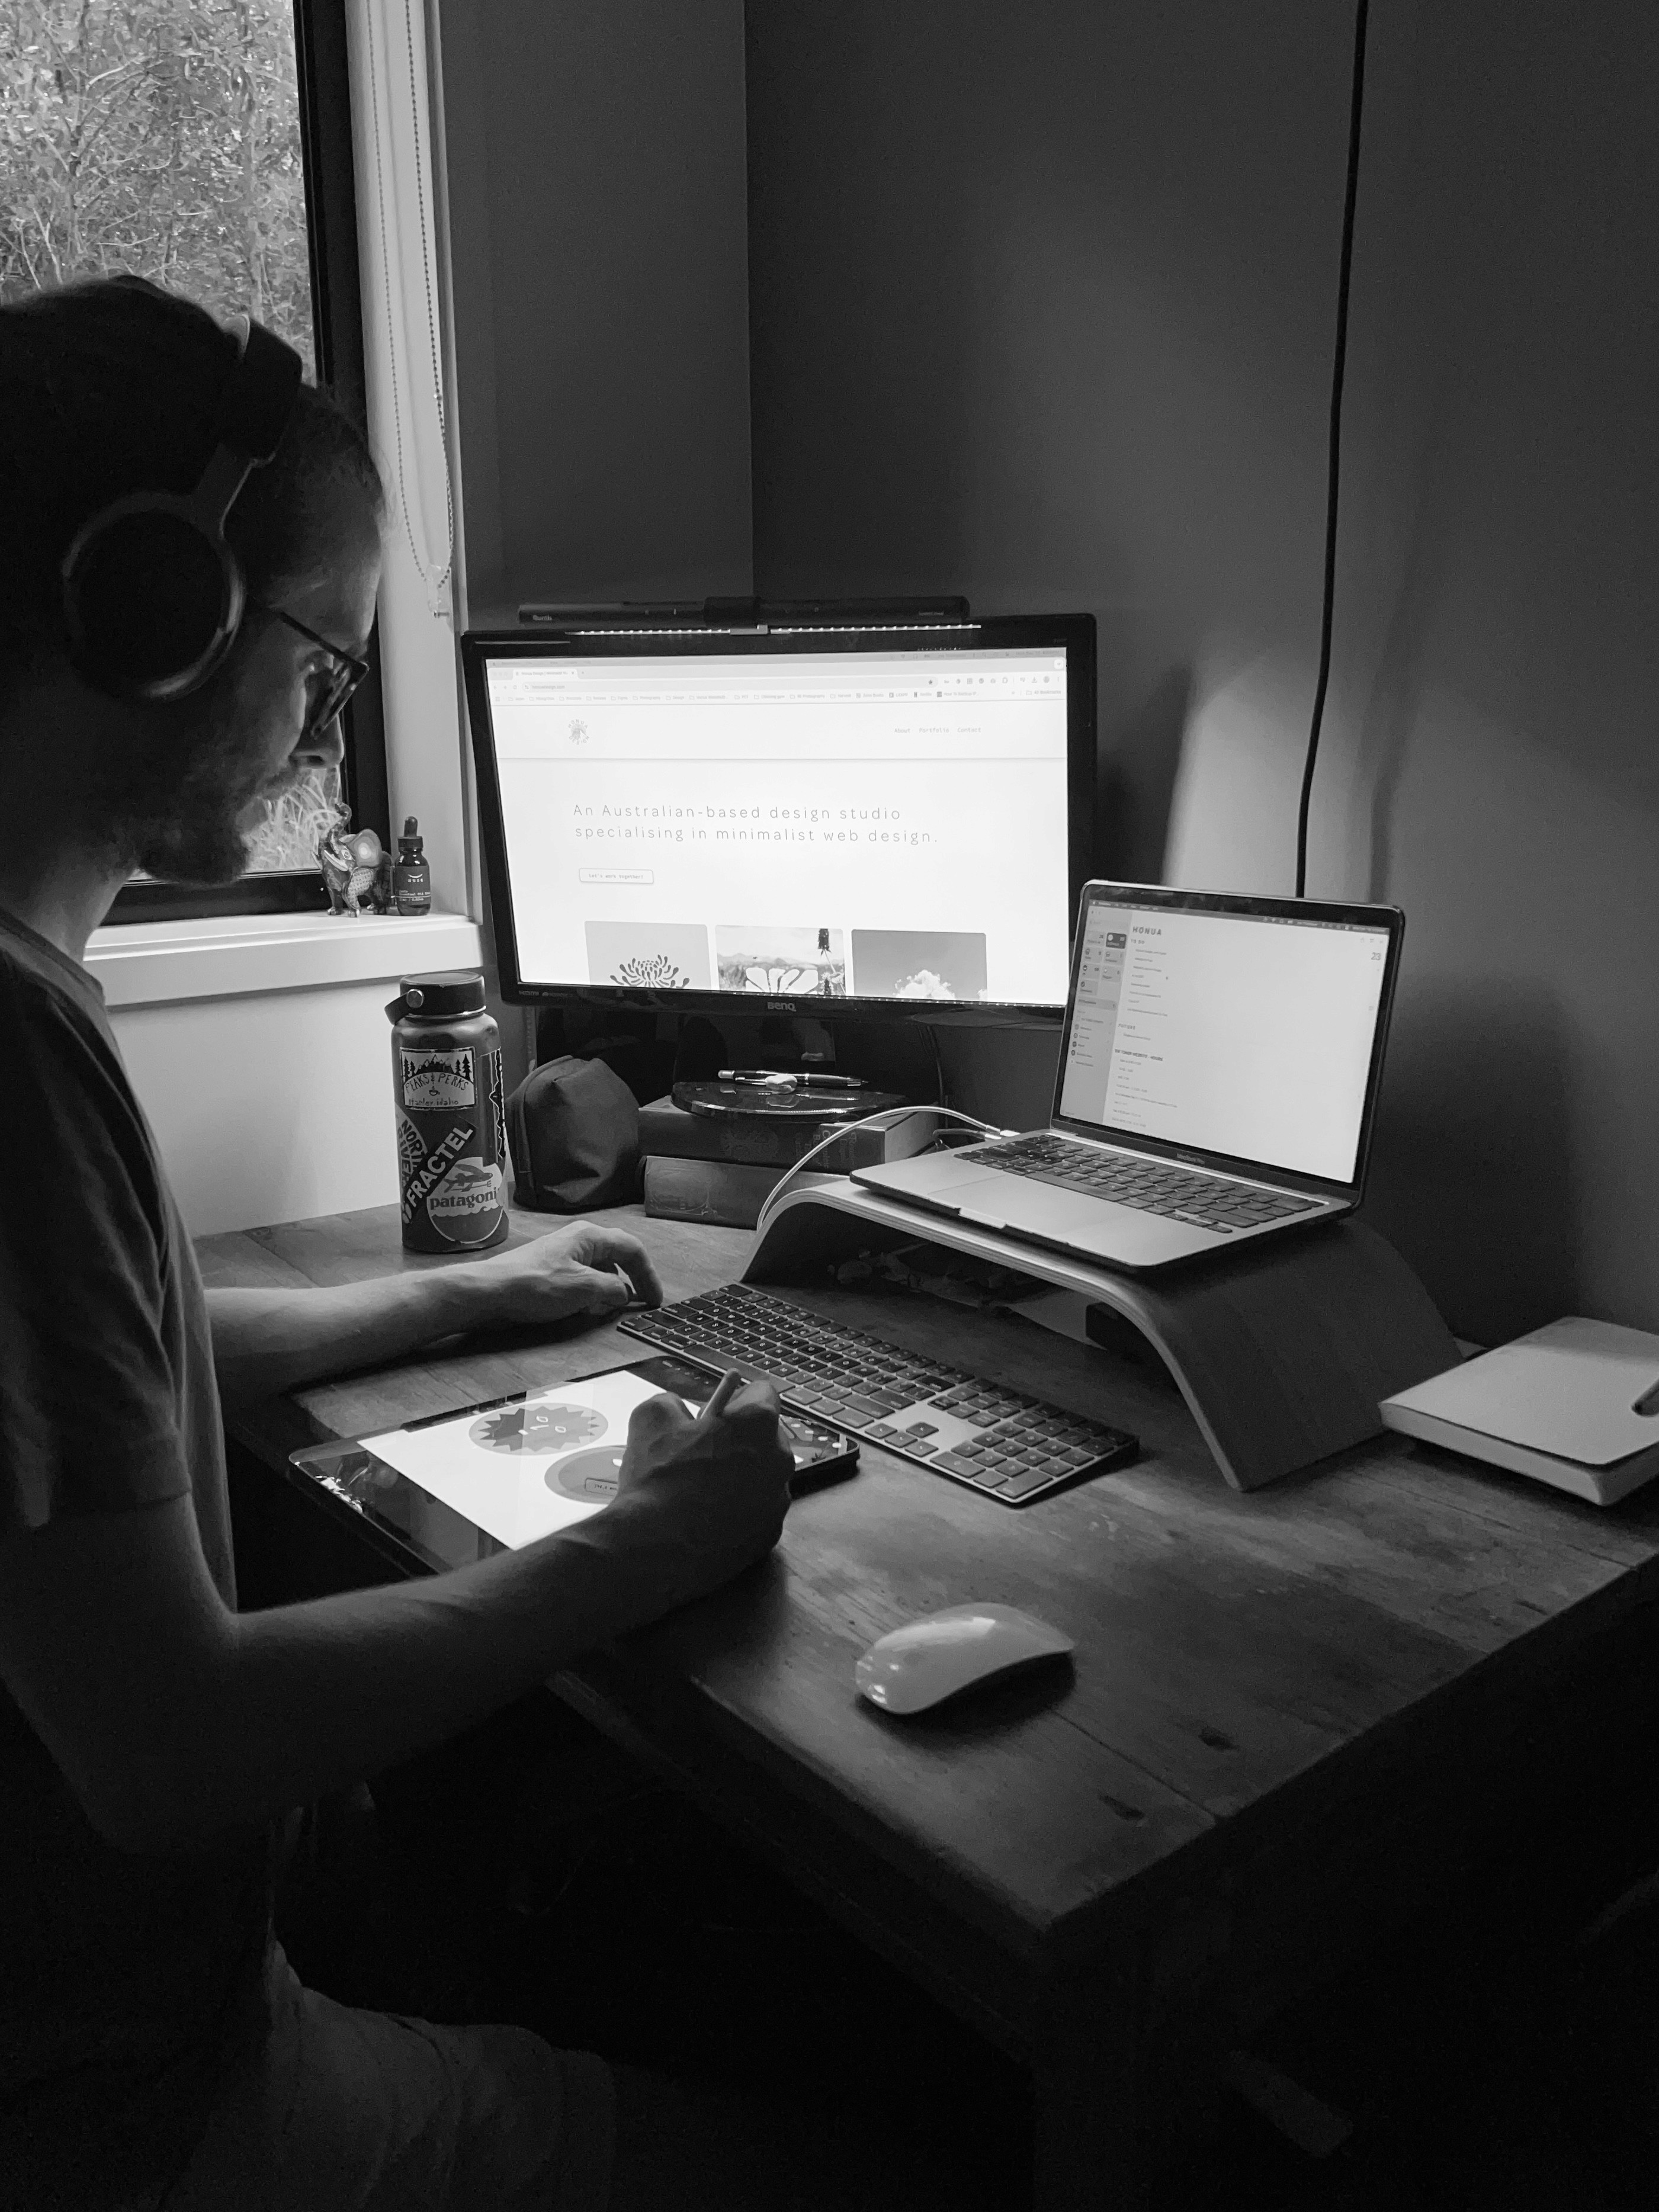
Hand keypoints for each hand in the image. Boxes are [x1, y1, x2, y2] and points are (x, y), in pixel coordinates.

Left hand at [464, 1221, 662, 1327]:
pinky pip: (581, 1279)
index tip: (655, 1299)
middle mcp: (578, 1239)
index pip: (632, 1249)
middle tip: (641, 1302)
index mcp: (590, 1236)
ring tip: (611, 1307)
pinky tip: (584, 1308)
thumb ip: (612, 1289)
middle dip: (631, 1280)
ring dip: (609, 1289)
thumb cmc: (535, 1284)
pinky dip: (591, 1293)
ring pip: (599, 1269)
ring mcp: (562, 1254)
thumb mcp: (584, 1288)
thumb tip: (623, 1294)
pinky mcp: (549, 1270)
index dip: (648, 1275)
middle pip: (616, 1257)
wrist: (489, 1291)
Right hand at [605, 1370, 793, 1606]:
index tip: (717, 1413)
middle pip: (766, 1437)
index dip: (736, 1399)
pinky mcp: (770, 1535)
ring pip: (763, 1477)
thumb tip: (677, 1410)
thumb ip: (672, 1403)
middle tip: (703, 1452)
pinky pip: (758, 1513)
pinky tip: (708, 1518)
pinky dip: (739, 1512)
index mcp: (758, 1422)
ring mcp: (777, 1501)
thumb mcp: (651, 1418)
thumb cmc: (657, 1479)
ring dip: (741, 1477)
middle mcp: (779, 1459)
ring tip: (701, 1490)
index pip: (763, 1393)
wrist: (654, 1547)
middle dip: (740, 1440)